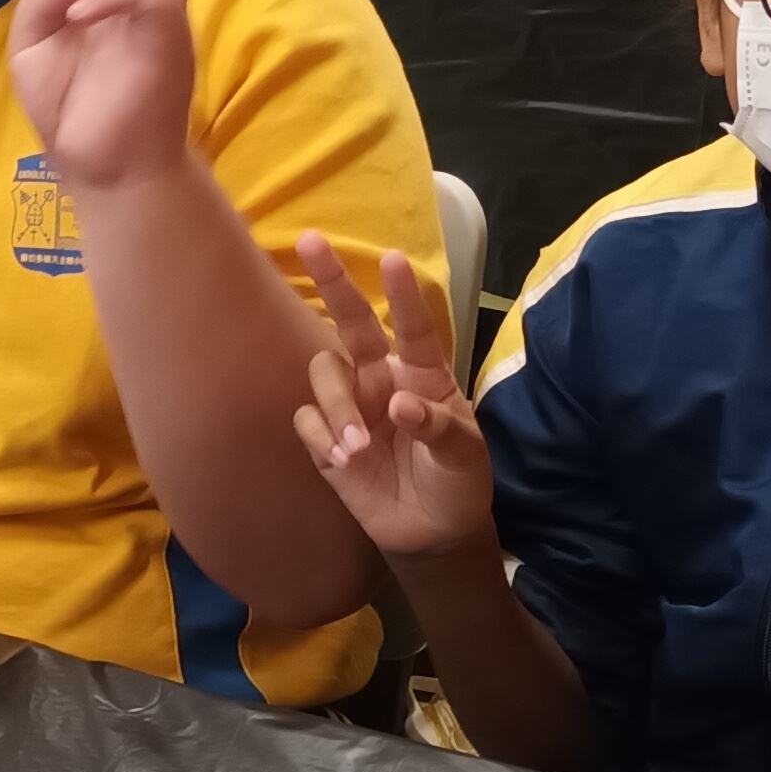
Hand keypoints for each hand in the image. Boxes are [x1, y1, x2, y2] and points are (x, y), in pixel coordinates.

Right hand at [291, 233, 497, 558]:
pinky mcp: (325, 438)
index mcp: (423, 372)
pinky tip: (344, 462)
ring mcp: (351, 404)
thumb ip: (438, 428)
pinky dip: (321, 437)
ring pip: (324, 373)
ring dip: (336, 406)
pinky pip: (306, 420)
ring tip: (356, 449)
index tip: (392, 260)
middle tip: (311, 240)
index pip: (414, 325)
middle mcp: (381, 376)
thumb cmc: (457, 479)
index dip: (402, 294)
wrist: (432, 531)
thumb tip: (399, 407)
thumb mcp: (464, 454)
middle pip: (350, 321)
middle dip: (332, 280)